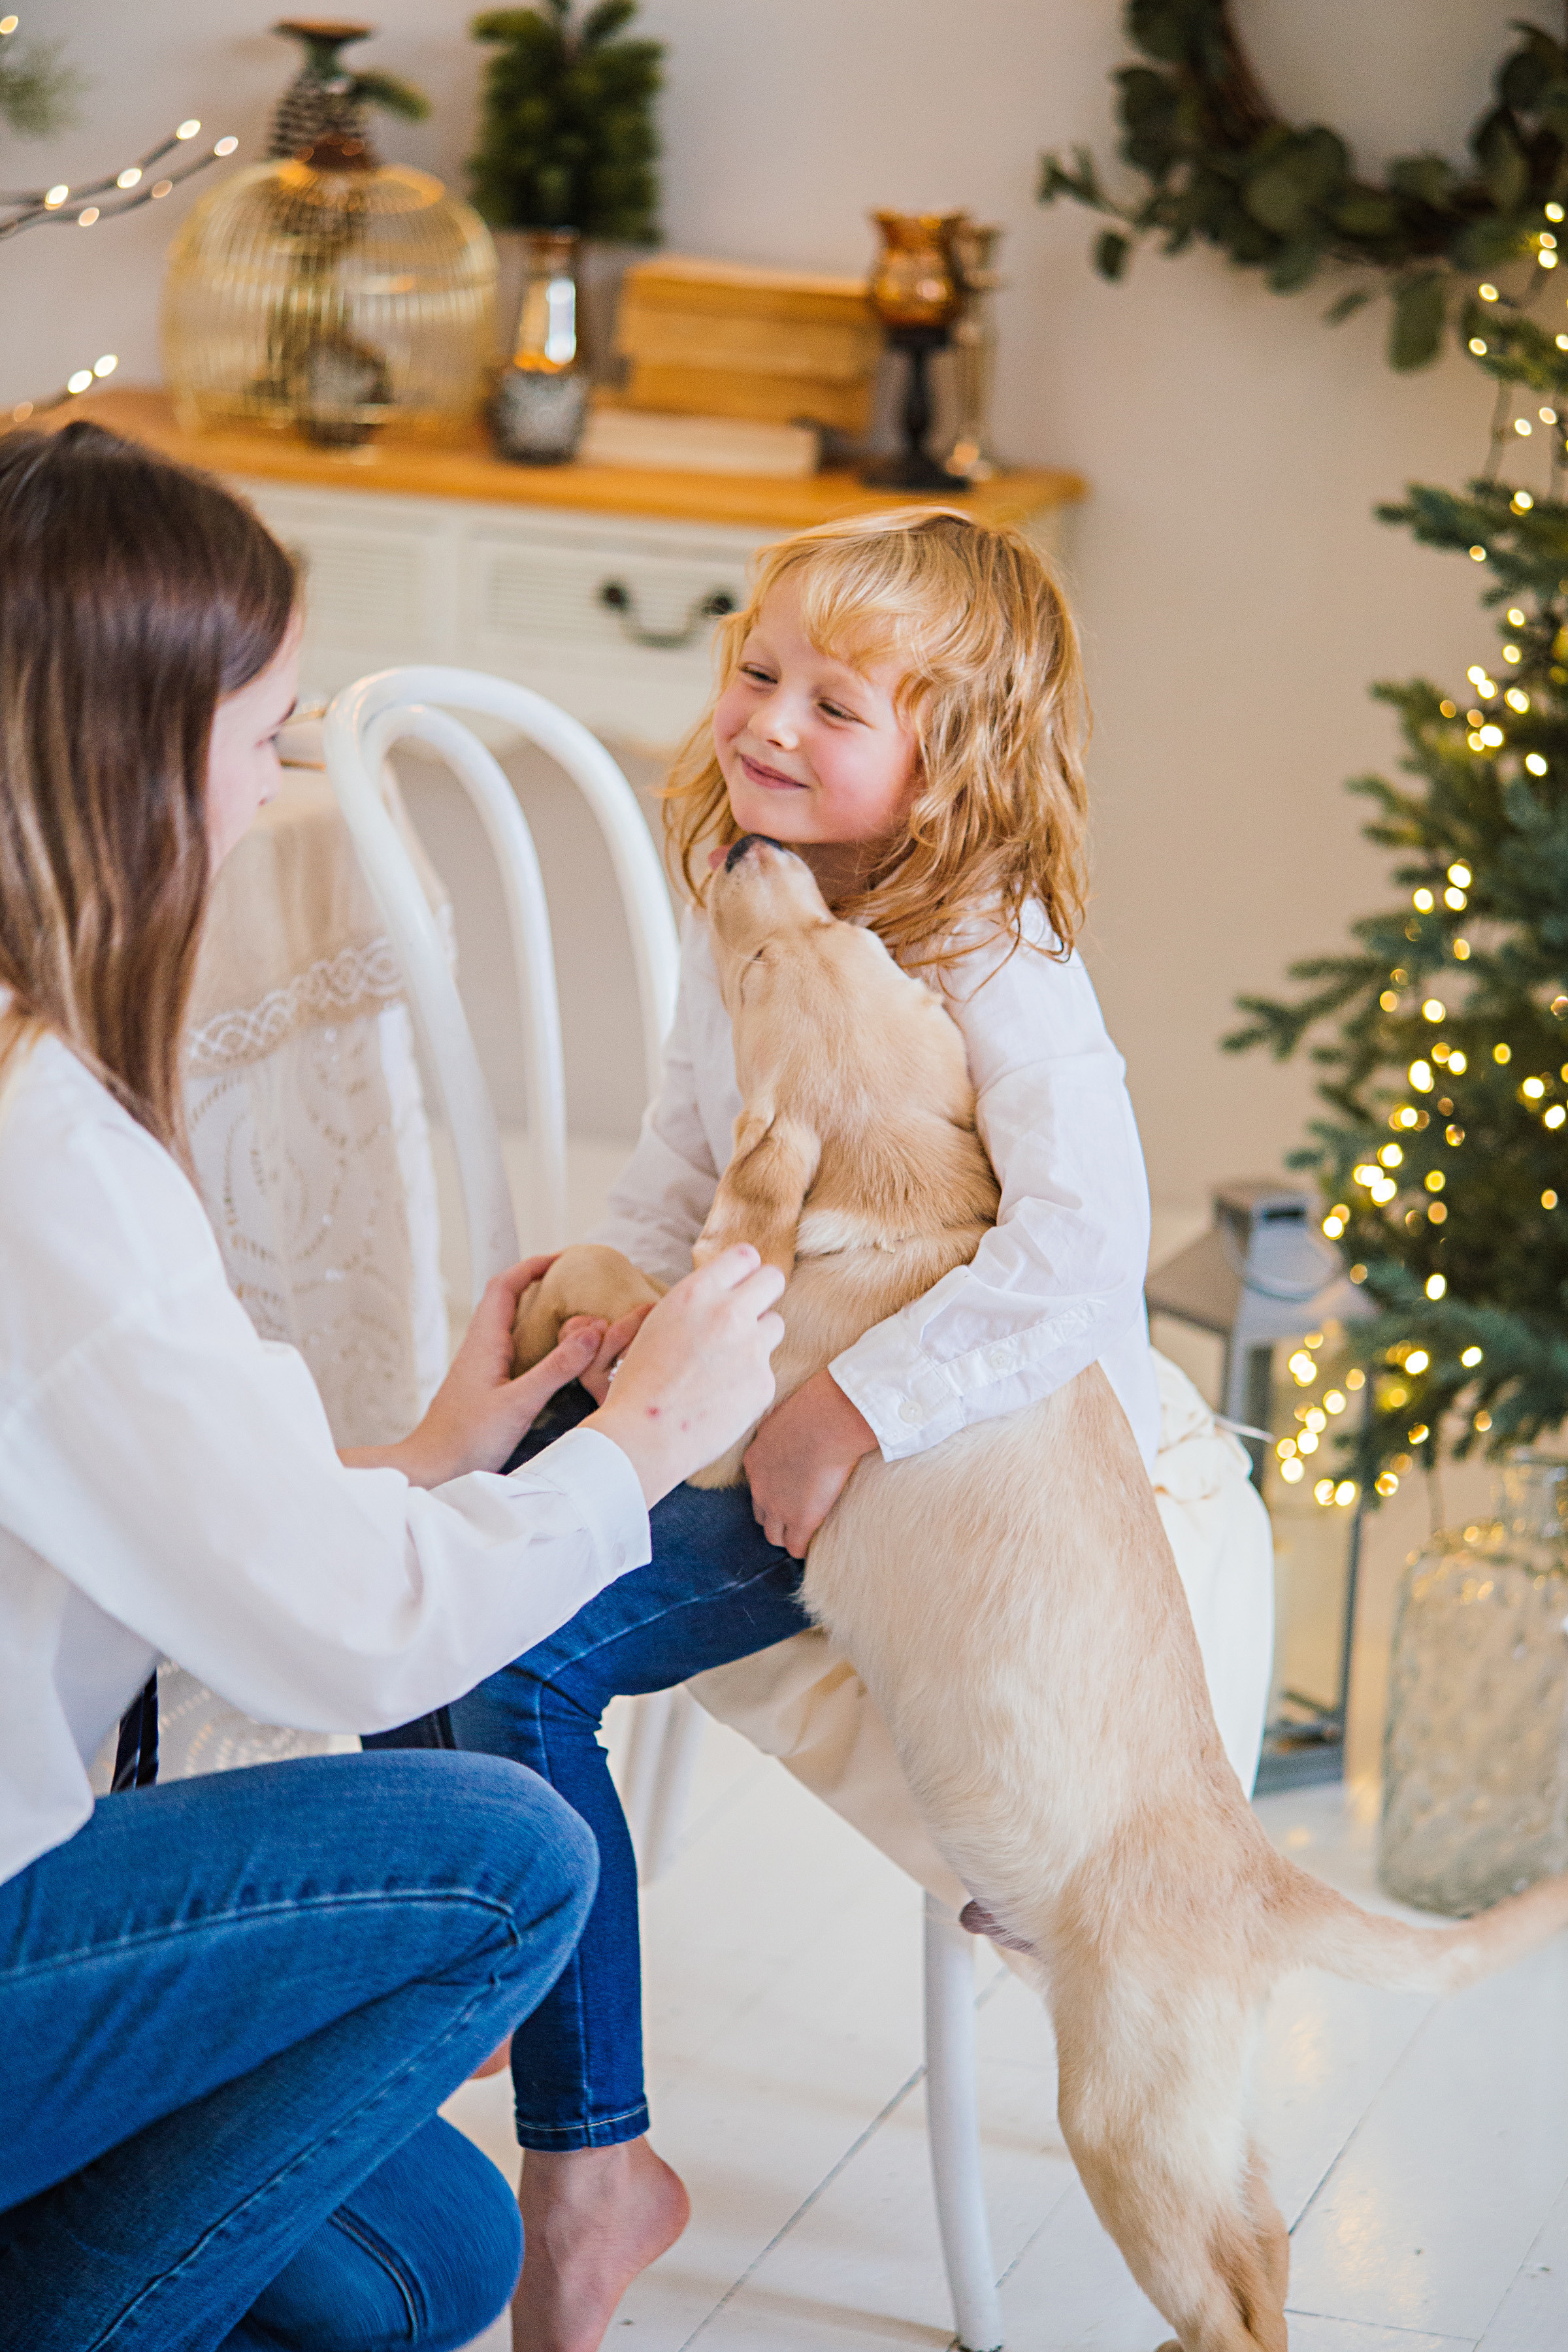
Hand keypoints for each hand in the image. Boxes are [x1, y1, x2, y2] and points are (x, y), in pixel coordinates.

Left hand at [341, 1255, 601, 1487]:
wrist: (431, 1471)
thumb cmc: (466, 1441)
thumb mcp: (519, 1404)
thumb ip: (556, 1368)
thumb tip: (591, 1331)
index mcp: (484, 1342)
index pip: (505, 1285)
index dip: (533, 1265)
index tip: (565, 1259)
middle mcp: (480, 1348)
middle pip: (508, 1300)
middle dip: (541, 1284)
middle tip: (577, 1283)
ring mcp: (481, 1367)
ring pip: (511, 1325)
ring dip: (540, 1314)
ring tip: (576, 1314)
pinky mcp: (485, 1387)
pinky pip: (514, 1350)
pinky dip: (538, 1342)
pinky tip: (558, 1358)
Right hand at [583, 1244, 785, 1505]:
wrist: (642, 1436)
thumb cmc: (639, 1382)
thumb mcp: (658, 1323)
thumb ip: (696, 1303)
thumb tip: (723, 1293)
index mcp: (697, 1292)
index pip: (745, 1256)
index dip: (742, 1270)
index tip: (738, 1282)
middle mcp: (729, 1313)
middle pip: (773, 1280)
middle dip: (763, 1292)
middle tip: (749, 1310)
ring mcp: (751, 1348)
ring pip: (774, 1325)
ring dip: (757, 1337)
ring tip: (726, 1361)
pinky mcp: (763, 1383)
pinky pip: (766, 1368)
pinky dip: (750, 1378)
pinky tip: (723, 1394)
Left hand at [743, 1367, 877, 1557]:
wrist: (826, 1422)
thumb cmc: (815, 1408)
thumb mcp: (786, 1415)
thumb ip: (784, 1428)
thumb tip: (796, 1422)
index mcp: (755, 1460)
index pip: (757, 1487)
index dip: (774, 1491)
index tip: (790, 1490)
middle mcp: (759, 1486)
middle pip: (761, 1514)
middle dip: (776, 1516)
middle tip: (797, 1514)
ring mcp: (778, 1506)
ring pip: (774, 1536)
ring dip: (788, 1535)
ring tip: (806, 1533)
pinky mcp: (800, 1519)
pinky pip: (796, 1547)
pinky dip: (804, 1548)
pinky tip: (816, 1543)